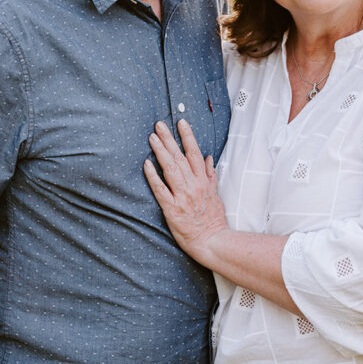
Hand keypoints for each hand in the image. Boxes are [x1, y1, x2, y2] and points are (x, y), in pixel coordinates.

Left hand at [143, 119, 227, 265]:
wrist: (211, 241)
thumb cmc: (213, 220)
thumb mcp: (215, 194)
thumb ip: (210, 176)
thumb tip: (208, 159)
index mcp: (203, 181)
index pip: (195, 153)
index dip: (187, 136)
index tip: (181, 123)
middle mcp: (193, 185)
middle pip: (179, 157)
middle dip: (169, 139)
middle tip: (159, 125)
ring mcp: (182, 196)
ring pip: (170, 169)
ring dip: (160, 152)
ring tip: (152, 138)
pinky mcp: (172, 208)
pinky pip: (160, 189)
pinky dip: (153, 176)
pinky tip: (147, 164)